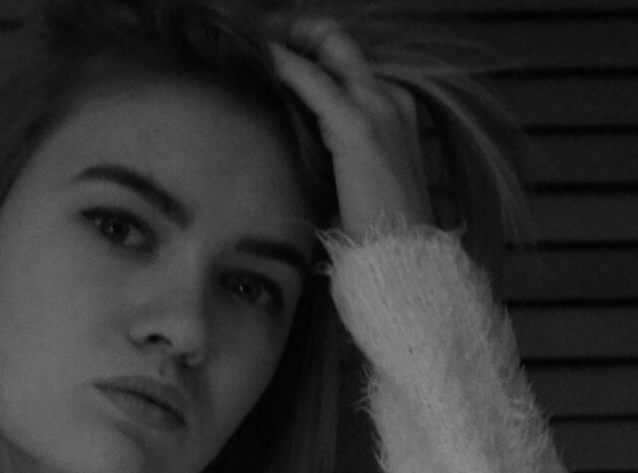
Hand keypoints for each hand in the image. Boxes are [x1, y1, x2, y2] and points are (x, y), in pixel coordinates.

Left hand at [267, 15, 433, 238]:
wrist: (403, 256)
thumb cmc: (376, 232)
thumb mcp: (354, 182)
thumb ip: (333, 156)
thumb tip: (298, 152)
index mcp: (394, 111)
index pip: (348, 67)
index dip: (312, 55)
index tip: (278, 54)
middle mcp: (390, 99)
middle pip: (340, 44)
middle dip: (300, 32)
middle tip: (261, 38)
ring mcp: (378, 108)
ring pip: (329, 50)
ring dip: (288, 41)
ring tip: (254, 43)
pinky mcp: (358, 126)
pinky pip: (313, 80)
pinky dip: (285, 65)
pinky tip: (262, 58)